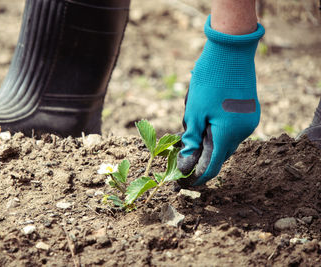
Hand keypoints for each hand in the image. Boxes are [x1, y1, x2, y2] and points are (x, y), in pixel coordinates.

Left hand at [177, 16, 263, 185]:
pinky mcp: (250, 111)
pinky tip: (207, 116)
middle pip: (219, 154)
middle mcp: (243, 131)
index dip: (198, 176)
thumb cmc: (208, 82)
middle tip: (184, 151)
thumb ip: (192, 141)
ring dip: (209, 140)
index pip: (213, 166)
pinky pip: (232, 129)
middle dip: (201, 155)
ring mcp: (249, 121)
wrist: (230, 51)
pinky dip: (218, 129)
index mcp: (228, 134)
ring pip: (225, 141)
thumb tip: (187, 164)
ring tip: (194, 124)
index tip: (185, 182)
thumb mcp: (194, 113)